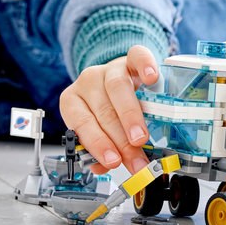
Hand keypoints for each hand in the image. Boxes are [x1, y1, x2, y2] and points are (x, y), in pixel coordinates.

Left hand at [59, 44, 159, 174]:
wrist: (120, 80)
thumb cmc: (109, 109)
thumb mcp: (100, 129)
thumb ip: (100, 149)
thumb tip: (103, 167)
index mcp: (73, 101)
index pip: (82, 123)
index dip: (98, 144)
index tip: (113, 161)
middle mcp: (88, 82)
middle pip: (103, 111)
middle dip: (120, 141)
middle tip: (135, 160)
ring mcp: (110, 68)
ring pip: (117, 88)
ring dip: (130, 117)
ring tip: (141, 138)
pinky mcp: (131, 58)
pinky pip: (137, 56)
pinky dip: (145, 67)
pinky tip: (152, 78)